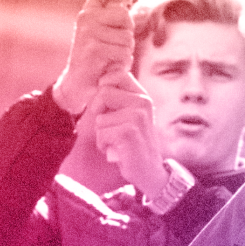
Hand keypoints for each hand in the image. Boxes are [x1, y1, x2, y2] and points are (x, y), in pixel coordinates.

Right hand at [54, 0, 132, 114]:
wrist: (78, 84)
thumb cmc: (96, 56)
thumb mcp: (102, 29)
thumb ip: (111, 10)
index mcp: (89, 10)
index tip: (126, 0)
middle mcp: (87, 18)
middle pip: (124, 14)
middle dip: (127, 32)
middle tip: (116, 43)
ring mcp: (89, 33)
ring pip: (127, 37)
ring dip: (126, 51)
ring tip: (112, 56)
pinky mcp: (94, 50)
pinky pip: (123, 53)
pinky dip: (122, 63)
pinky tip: (110, 66)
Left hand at [92, 70, 168, 199]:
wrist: (148, 170)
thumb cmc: (131, 143)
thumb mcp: (125, 116)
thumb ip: (114, 99)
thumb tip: (97, 85)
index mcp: (141, 96)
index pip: (116, 75)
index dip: (104, 88)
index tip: (109, 108)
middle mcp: (143, 102)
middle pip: (103, 93)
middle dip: (99, 114)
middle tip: (114, 129)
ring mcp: (137, 116)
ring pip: (99, 118)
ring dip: (102, 133)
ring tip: (117, 141)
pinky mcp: (129, 132)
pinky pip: (101, 133)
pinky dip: (104, 145)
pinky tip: (117, 150)